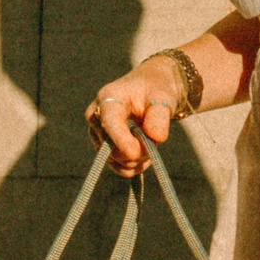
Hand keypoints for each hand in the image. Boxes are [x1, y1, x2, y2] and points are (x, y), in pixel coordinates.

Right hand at [84, 57, 187, 174]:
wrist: (150, 92)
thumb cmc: (156, 92)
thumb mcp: (163, 98)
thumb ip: (160, 117)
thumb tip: (155, 137)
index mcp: (108, 98)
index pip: (109, 122)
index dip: (120, 140)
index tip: (135, 154)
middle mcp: (96, 115)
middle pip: (112, 147)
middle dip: (138, 151)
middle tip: (155, 140)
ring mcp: (97, 132)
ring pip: (117, 160)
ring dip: (139, 158)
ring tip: (151, 142)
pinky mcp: (103, 146)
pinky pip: (119, 167)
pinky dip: (135, 166)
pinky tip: (146, 156)